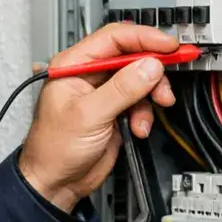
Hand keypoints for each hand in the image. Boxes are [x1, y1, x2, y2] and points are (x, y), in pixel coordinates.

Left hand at [18, 23, 177, 212]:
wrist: (55, 182)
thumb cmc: (53, 149)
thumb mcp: (89, 115)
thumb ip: (121, 89)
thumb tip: (149, 66)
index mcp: (73, 65)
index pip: (114, 38)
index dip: (144, 39)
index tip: (168, 46)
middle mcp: (88, 74)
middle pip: (131, 56)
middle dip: (152, 69)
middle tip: (168, 80)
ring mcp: (103, 93)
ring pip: (140, 79)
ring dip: (150, 96)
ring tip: (150, 111)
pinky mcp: (114, 110)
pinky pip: (140, 101)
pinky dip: (145, 114)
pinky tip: (138, 128)